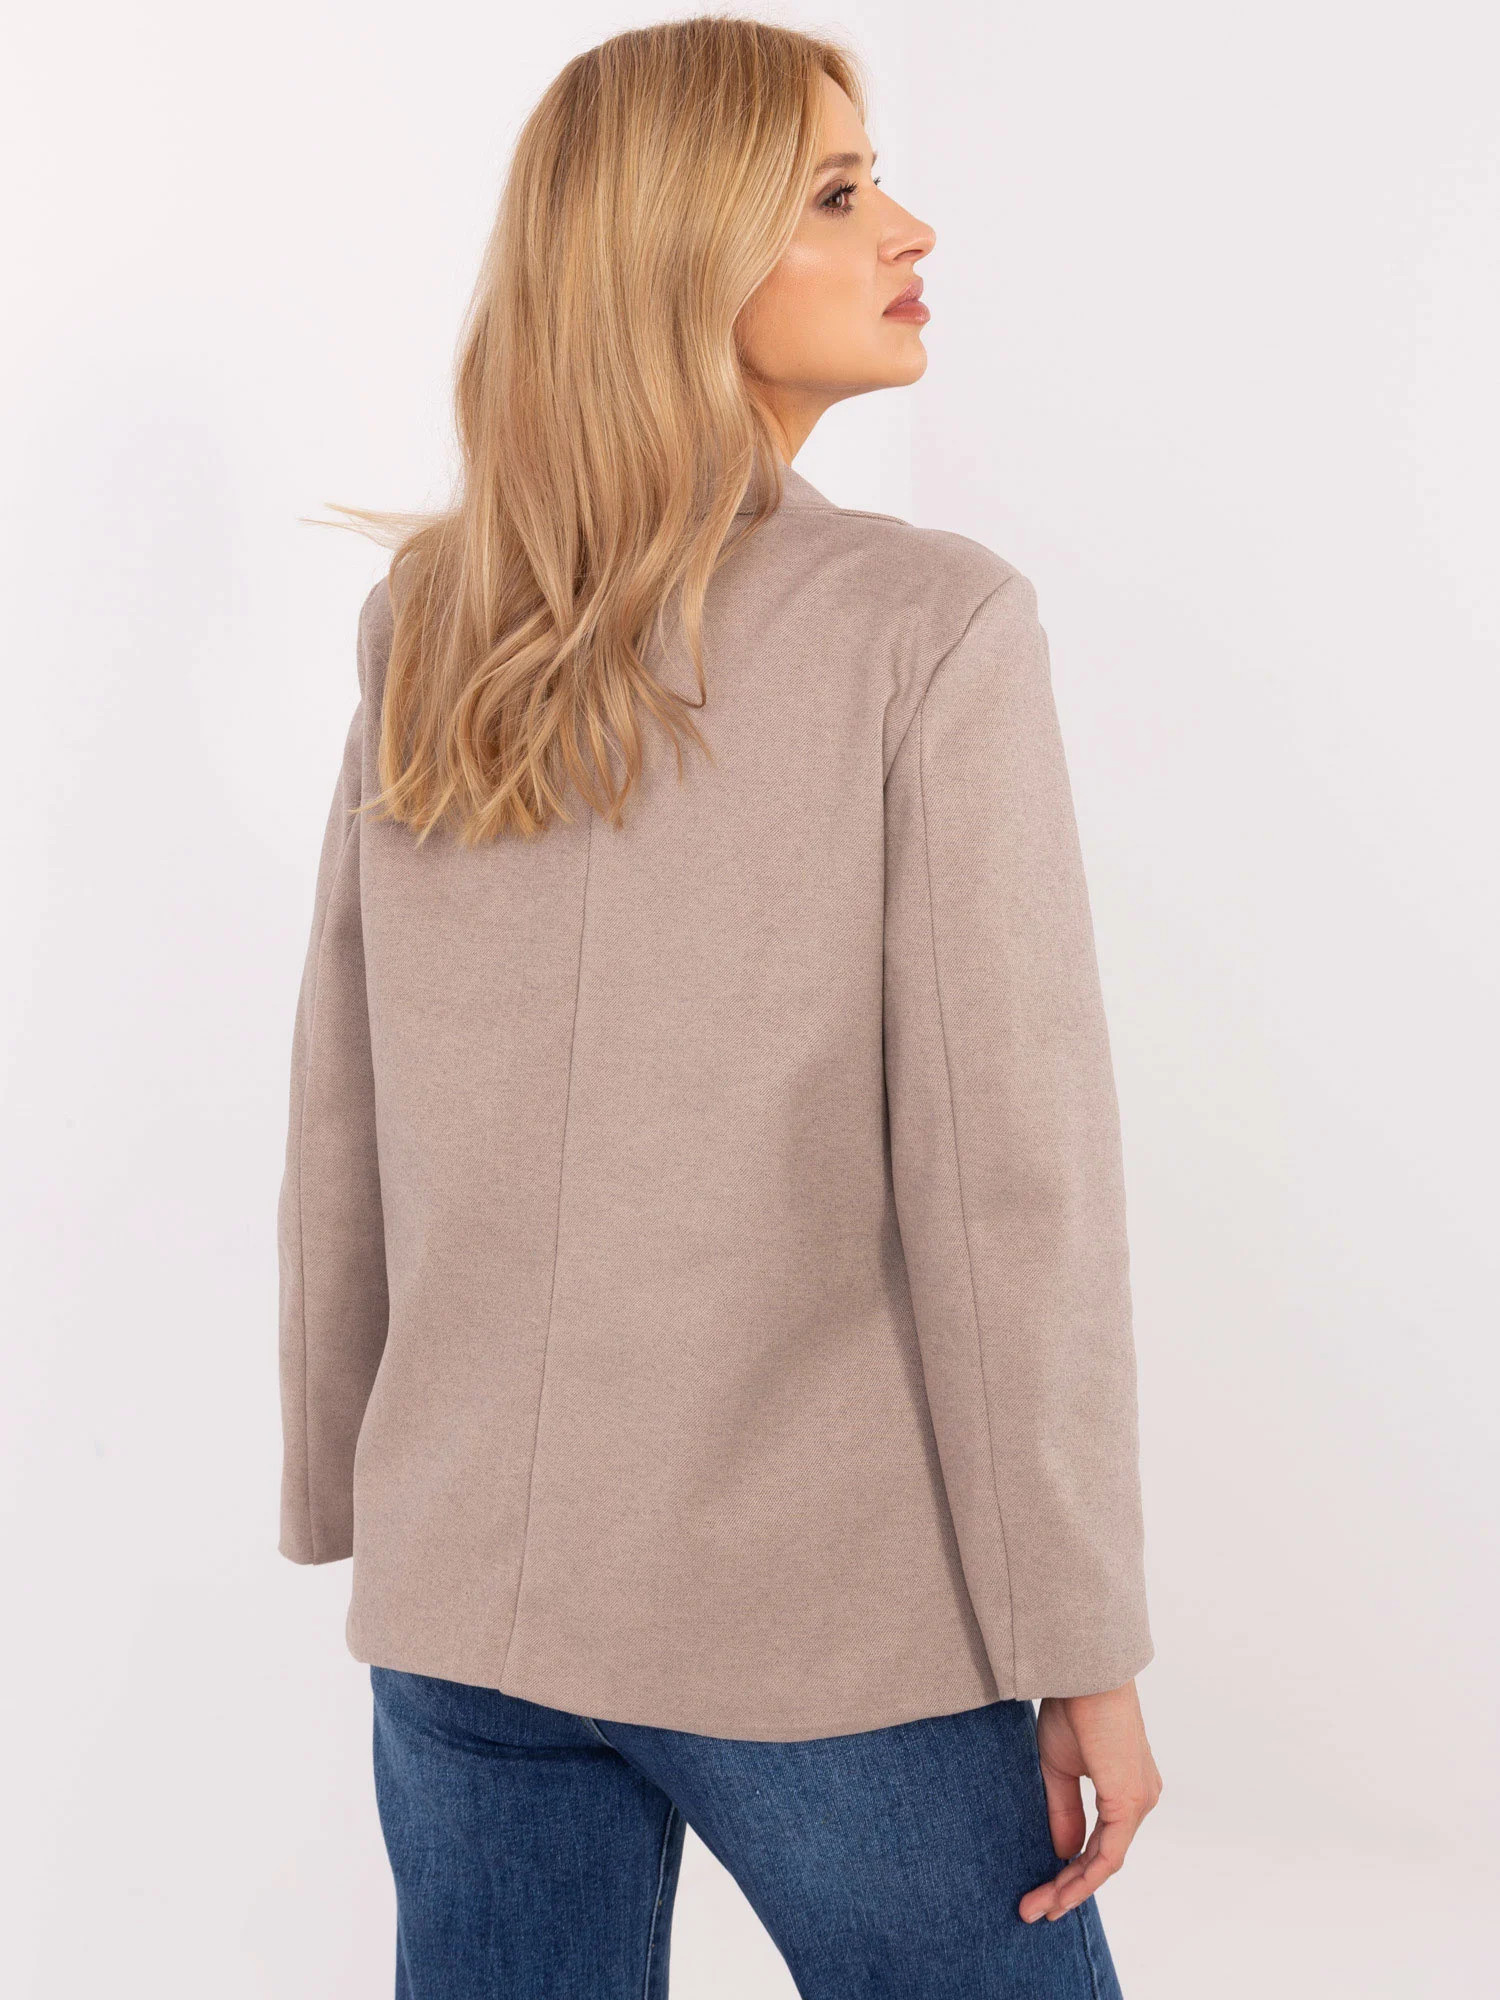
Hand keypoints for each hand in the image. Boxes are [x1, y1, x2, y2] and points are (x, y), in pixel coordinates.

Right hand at [1017, 1678, 1160, 1923]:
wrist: (1084, 1674)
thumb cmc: (1072, 1706)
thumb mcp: (1059, 1768)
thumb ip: (1065, 1812)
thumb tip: (1063, 1855)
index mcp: (1126, 1787)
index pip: (1100, 1842)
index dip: (1071, 1869)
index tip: (1042, 1889)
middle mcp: (1141, 1799)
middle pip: (1104, 1858)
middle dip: (1067, 1888)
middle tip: (1034, 1910)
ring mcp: (1139, 1802)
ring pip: (1105, 1861)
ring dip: (1071, 1888)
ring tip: (1038, 1907)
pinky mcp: (1130, 1803)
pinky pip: (1109, 1855)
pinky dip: (1084, 1877)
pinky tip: (1059, 1892)